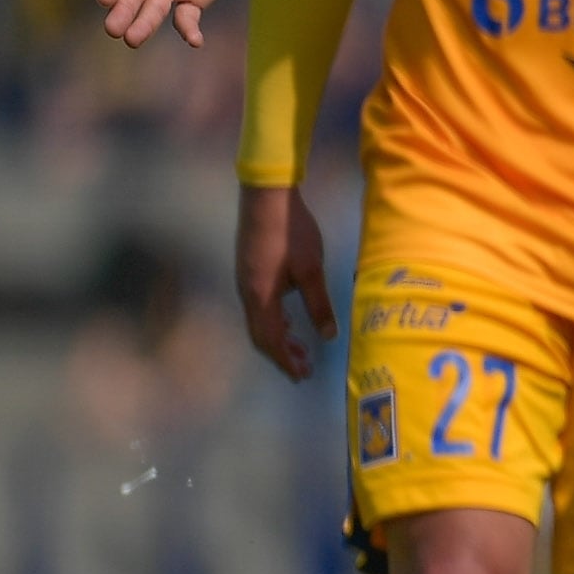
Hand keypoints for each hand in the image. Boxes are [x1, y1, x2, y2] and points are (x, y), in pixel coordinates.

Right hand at [235, 185, 335, 382]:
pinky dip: (274, 321)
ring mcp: (245, 282)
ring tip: (299, 348)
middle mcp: (247, 294)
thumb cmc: (291, 233)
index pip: (270, 339)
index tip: (302, 374)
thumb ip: (318, 304)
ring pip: (259, 321)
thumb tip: (328, 335)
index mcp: (260, 297)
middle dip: (282, 353)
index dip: (286, 359)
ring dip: (278, 337)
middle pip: (261, 334)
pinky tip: (288, 319)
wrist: (266, 199)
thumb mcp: (311, 270)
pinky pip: (259, 307)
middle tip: (303, 368)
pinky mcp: (250, 271)